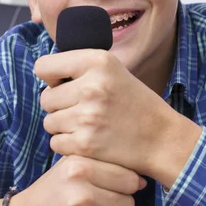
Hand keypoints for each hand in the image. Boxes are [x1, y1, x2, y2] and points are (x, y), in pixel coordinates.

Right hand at [9, 155, 145, 205]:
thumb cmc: (54, 191)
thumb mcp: (71, 166)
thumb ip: (102, 163)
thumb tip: (142, 179)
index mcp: (78, 162)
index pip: (128, 174)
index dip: (125, 184)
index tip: (114, 187)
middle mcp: (79, 181)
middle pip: (130, 195)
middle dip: (122, 201)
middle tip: (102, 202)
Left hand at [37, 49, 175, 176]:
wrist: (161, 138)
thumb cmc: (133, 102)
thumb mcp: (112, 70)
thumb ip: (79, 67)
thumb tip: (44, 73)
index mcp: (98, 61)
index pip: (44, 66)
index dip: (51, 77)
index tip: (64, 84)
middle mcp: (92, 86)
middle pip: (45, 97)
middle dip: (59, 105)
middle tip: (82, 108)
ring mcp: (88, 116)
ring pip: (49, 121)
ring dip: (63, 126)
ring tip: (87, 124)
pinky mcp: (85, 144)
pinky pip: (55, 142)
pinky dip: (68, 144)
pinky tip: (88, 140)